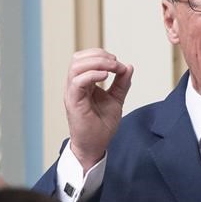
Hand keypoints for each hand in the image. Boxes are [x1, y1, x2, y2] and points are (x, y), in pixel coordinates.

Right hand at [64, 49, 133, 170]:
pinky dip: (92, 75)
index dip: (102, 55)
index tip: (120, 65)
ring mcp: (72, 93)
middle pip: (78, 58)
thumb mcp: (116, 100)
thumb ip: (121, 83)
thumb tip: (128, 66)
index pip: (85, 58)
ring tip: (112, 68)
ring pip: (76, 66)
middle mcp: (75, 86)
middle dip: (99, 55)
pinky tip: (105, 77)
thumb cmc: (101, 126)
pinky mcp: (73, 102)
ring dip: (97, 62)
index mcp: (83, 83)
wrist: (95, 146)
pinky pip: (77, 81)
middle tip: (116, 63)